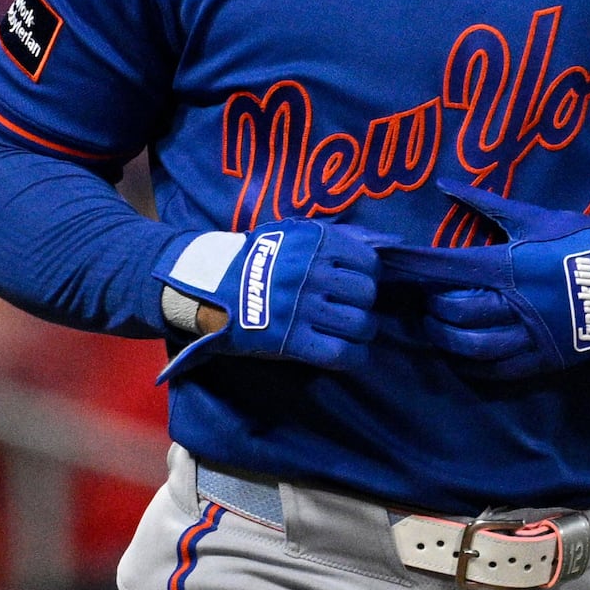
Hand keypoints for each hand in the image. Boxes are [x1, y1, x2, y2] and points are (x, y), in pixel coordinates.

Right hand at [157, 219, 383, 376]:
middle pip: (366, 294)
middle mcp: (312, 273)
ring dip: (362, 330)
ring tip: (353, 330)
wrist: (211, 286)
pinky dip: (354, 356)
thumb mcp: (293, 233)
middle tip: (353, 307)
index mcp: (316, 243)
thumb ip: (333, 236)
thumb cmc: (258, 257)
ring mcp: (302, 308)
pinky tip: (351, 352)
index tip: (358, 281)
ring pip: (359, 324)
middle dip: (364, 303)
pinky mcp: (292, 340)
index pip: (368, 262)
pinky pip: (341, 353)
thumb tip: (378, 243)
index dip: (369, 274)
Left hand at [384, 184, 589, 380]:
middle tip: (418, 295)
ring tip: (439, 320)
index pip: (441, 268)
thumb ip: (489, 204)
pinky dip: (473, 362)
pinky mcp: (544, 360)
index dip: (405, 266)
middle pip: (449, 312)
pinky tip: (464, 350)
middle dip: (428, 305)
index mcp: (509, 267)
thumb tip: (445, 183)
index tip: (379, 261)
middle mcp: (513, 307)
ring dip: (446, 335)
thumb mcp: (541, 218)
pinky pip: (496, 370)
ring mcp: (529, 338)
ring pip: (468, 346)